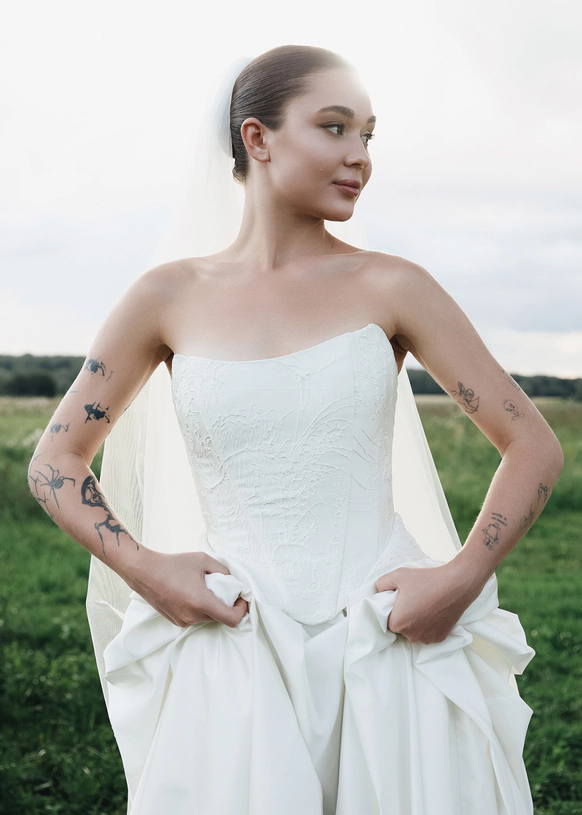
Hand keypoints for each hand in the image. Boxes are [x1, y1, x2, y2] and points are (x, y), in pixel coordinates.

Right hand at [123, 548, 248, 628]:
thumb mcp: (203, 559)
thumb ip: (223, 570)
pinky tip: (191, 593)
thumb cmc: (173, 564)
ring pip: (207, 618)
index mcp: (201, 603)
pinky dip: (199, 608)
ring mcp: (182, 622)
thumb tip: (233, 581)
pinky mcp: (175, 622)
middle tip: (223, 588)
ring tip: (204, 588)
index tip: (240, 598)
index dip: (241, 610)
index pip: (231, 619)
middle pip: (220, 617)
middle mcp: (192, 617)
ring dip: (212, 606)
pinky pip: (195, 618)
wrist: (143, 572)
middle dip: (226, 605)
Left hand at [375, 562, 484, 643]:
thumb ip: (381, 583)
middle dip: (404, 615)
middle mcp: (411, 635)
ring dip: (417, 622)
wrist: (457, 584)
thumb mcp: (398, 575)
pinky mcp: (440, 638)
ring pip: (415, 632)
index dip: (393, 609)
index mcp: (397, 623)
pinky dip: (429, 625)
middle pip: (401, 627)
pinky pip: (429, 633)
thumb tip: (378, 591)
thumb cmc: (427, 580)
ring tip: (425, 604)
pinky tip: (434, 610)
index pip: (387, 620)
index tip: (400, 599)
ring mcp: (427, 639)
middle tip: (414, 599)